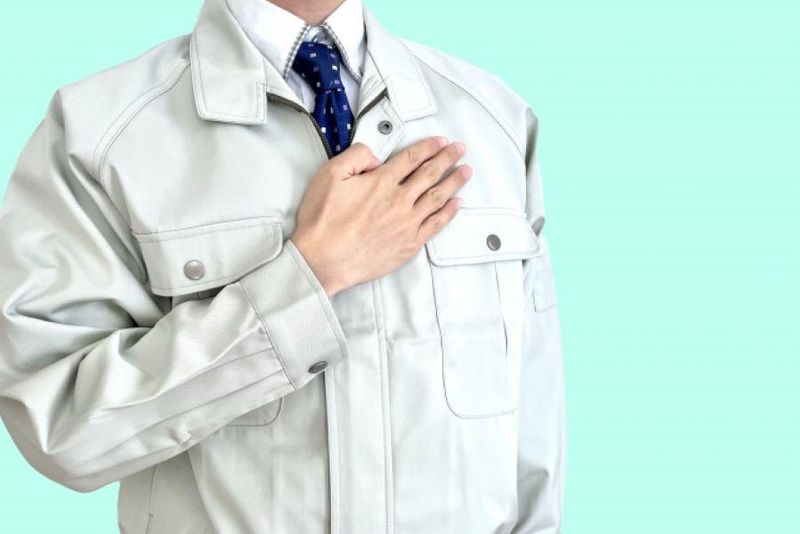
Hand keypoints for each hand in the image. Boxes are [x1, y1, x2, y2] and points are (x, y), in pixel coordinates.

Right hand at [290, 137, 470, 296]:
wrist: (323, 261)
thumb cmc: (322, 221)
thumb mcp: (329, 175)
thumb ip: (355, 157)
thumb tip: (375, 157)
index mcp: (381, 182)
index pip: (411, 158)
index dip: (428, 147)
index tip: (441, 141)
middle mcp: (399, 200)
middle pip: (430, 174)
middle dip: (447, 159)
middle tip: (460, 149)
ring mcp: (407, 223)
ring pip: (437, 197)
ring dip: (454, 182)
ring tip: (466, 171)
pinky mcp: (409, 244)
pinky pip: (436, 225)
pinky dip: (449, 213)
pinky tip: (457, 204)